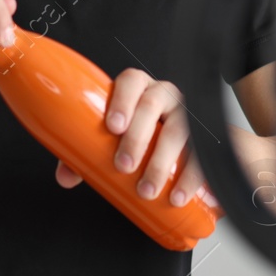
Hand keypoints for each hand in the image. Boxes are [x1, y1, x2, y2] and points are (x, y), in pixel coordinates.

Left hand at [53, 68, 216, 208]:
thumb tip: (66, 177)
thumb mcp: (113, 143)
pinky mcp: (208, 136)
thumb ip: (86, 157)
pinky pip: (204, 153)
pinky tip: (179, 195)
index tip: (113, 127)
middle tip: (124, 166)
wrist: (177, 148)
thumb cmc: (138, 137)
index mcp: (139, 90)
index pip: (131, 81)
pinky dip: (192, 176)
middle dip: (137, 137)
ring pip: (179, 129)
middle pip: (152, 105)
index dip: (122, 100)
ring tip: (147, 190)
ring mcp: (189, 113)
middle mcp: (165, 96)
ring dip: (162, 162)